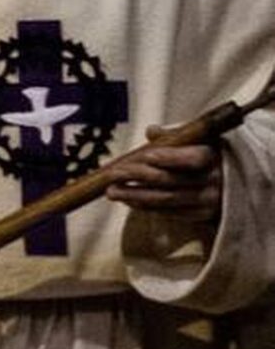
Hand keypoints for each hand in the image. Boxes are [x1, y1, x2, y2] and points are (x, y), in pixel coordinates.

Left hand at [106, 140, 223, 224]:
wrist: (235, 183)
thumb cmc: (210, 154)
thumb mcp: (200, 139)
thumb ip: (176, 135)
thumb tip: (152, 131)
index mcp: (215, 158)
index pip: (193, 159)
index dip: (169, 157)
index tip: (144, 155)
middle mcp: (213, 182)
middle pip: (171, 180)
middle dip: (138, 177)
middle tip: (113, 174)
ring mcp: (206, 202)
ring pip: (166, 200)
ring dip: (135, 196)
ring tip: (112, 191)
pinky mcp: (200, 216)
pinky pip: (169, 213)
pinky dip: (146, 206)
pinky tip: (129, 200)